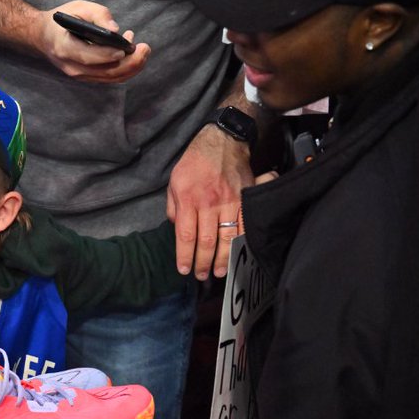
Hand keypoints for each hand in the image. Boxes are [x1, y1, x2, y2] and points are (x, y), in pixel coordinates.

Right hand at [39, 0, 149, 83]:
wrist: (44, 37)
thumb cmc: (62, 20)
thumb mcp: (78, 7)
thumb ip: (97, 14)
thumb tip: (115, 29)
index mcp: (64, 47)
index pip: (88, 56)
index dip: (108, 54)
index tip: (126, 47)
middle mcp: (71, 67)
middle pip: (105, 72)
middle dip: (130, 63)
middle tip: (145, 48)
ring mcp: (79, 75)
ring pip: (110, 78)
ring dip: (131, 66)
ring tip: (142, 49)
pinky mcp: (87, 77)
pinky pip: (110, 78)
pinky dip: (125, 68)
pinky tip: (131, 53)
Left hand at [167, 124, 253, 278]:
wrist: (224, 142)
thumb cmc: (195, 162)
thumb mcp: (174, 181)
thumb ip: (174, 208)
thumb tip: (177, 229)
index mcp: (188, 198)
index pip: (185, 235)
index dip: (184, 256)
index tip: (184, 270)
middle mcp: (209, 202)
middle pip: (206, 241)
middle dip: (203, 262)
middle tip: (201, 276)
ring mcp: (229, 202)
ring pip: (226, 238)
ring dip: (222, 259)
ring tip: (218, 272)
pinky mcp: (245, 200)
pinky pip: (243, 226)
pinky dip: (240, 244)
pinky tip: (237, 255)